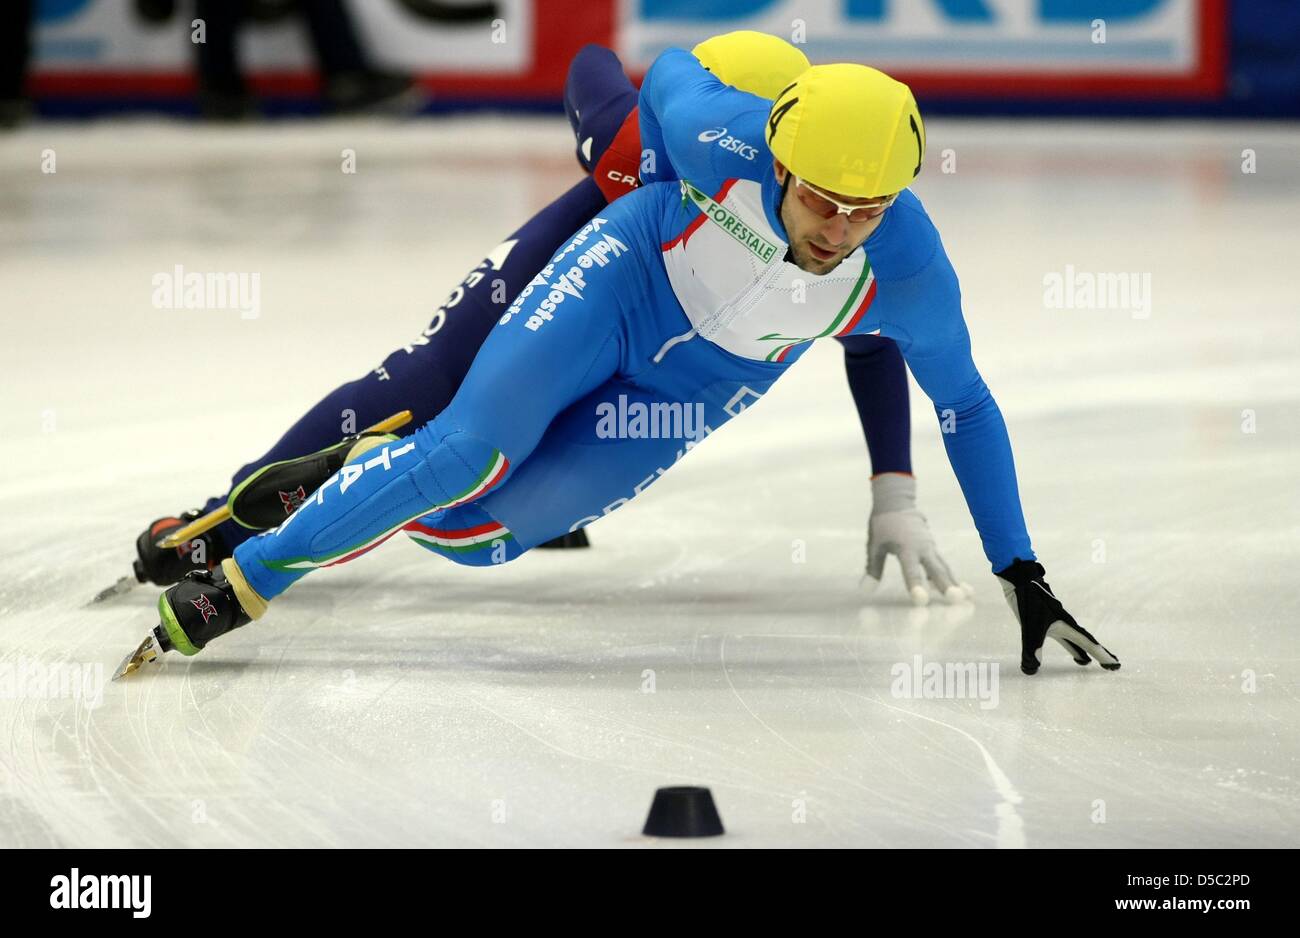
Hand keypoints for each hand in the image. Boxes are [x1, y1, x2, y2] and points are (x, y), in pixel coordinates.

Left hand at [861, 474, 972, 605]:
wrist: (897, 503)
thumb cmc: (883, 525)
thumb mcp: (874, 545)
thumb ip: (873, 568)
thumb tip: (865, 590)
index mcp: (905, 547)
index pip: (911, 570)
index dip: (916, 585)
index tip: (921, 600)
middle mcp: (922, 548)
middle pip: (936, 569)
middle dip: (947, 585)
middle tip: (957, 599)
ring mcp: (930, 547)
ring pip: (944, 568)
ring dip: (954, 583)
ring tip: (966, 598)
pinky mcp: (933, 549)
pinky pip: (943, 565)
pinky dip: (951, 577)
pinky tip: (963, 591)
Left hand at [996, 559, 1120, 674]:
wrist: (1020, 580)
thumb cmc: (1029, 601)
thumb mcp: (1030, 627)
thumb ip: (1032, 648)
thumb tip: (1031, 669)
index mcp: (1067, 626)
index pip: (1089, 644)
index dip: (1102, 655)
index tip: (1115, 665)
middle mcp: (1065, 625)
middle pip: (1086, 643)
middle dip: (1098, 654)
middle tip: (1111, 666)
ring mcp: (1056, 623)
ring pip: (1074, 641)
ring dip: (1082, 651)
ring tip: (1088, 663)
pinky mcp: (1045, 622)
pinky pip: (1063, 638)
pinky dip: (1069, 647)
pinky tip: (1069, 651)